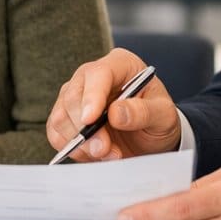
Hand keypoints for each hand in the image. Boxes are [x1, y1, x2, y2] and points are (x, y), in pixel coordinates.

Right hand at [46, 48, 180, 161]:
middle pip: (73, 97)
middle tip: (104, 149)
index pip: (98, 74)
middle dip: (86, 129)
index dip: (92, 96)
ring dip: (81, 143)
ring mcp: (76, 96)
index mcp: (120, 64)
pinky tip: (94, 155)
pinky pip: (56, 134)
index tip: (91, 120)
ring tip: (108, 154)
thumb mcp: (163, 115)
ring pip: (61, 117)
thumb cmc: (157, 118)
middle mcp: (92, 76)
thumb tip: (116, 114)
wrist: (150, 136)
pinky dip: (72, 149)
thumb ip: (143, 112)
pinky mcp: (66, 118)